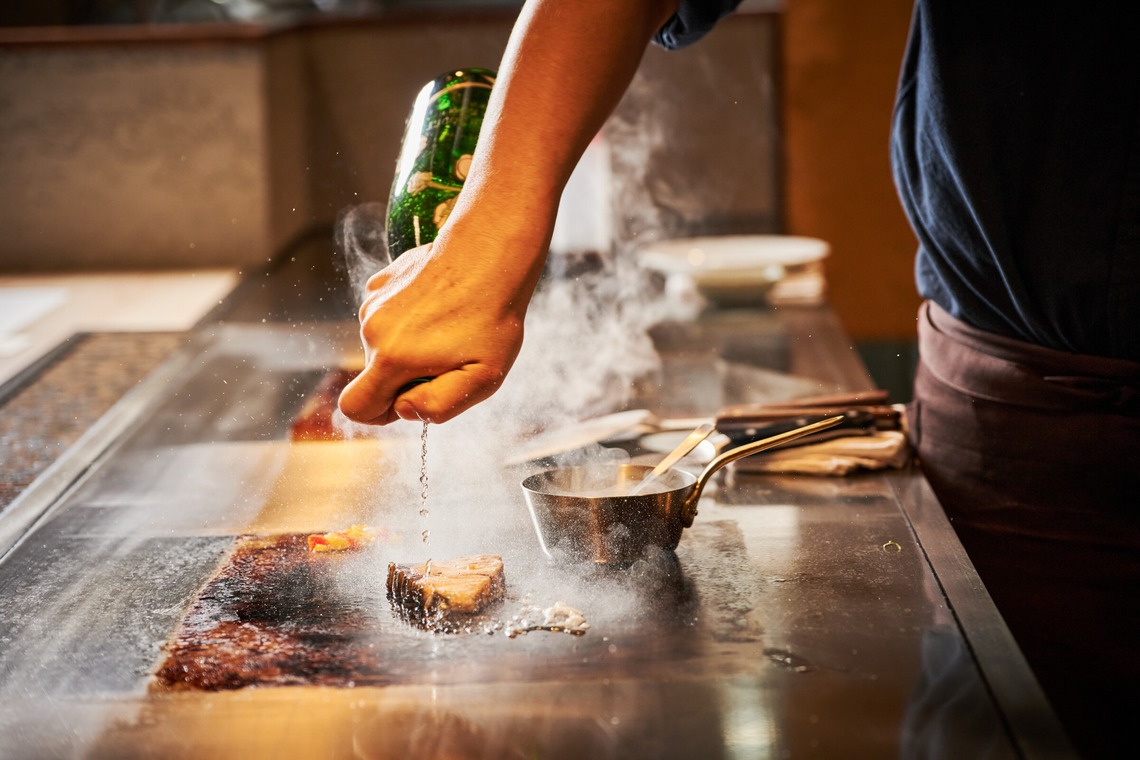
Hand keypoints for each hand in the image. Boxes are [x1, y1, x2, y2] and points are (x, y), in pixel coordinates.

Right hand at [337, 232, 533, 424]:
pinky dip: (408, 318)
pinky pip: (387, 315)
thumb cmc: (492, 320)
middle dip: (405, 376)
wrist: (490, 255)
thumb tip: (404, 410)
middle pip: (374, 374)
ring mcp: (373, 302)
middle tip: (448, 357)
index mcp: (391, 358)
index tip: (412, 397)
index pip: (355, 406)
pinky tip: (438, 306)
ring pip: (382, 344)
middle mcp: (372, 329)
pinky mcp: (381, 282)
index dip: (380, 415)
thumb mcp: (482, 378)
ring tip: (447, 327)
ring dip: (408, 345)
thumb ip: (440, 406)